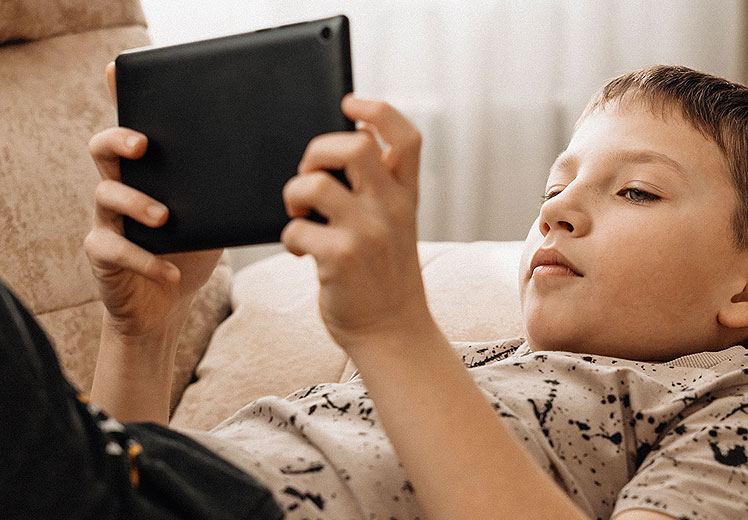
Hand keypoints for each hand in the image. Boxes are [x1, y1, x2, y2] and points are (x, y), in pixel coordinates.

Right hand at [84, 62, 220, 338]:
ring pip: (106, 195)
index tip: (119, 72)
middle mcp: (121, 185)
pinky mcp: (103, 254)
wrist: (167, 299)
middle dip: (119, 141)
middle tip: (144, 146)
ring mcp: (108, 219)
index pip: (131, 124)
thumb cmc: (192, 247)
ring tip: (166, 217)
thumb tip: (286, 162)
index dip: (121, 97)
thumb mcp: (215, 211)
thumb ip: (231, 185)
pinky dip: (145, 260)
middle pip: (103, 148)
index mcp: (148, 170)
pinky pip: (115, 250)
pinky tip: (171, 271)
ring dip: (137, 203)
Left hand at [281, 95, 431, 350]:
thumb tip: (351, 138)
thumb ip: (382, 187)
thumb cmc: (385, 275)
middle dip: (318, 151)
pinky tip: (300, 251)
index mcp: (406, 196)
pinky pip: (296, 228)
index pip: (405, 136)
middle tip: (310, 174)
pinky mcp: (340, 259)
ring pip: (314, 183)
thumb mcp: (398, 226)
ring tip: (299, 213)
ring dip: (294, 193)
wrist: (392, 332)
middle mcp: (392, 210)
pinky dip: (290, 236)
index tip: (350, 103)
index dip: (377, 109)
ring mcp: (367, 234)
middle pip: (354, 145)